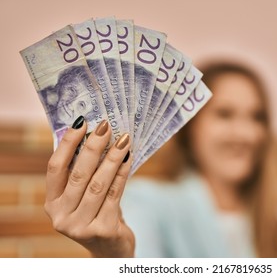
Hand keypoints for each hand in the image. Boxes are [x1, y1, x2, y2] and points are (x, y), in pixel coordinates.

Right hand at [44, 116, 134, 256]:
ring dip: (112, 158)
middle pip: (78, 174)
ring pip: (98, 184)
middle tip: (107, 126)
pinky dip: (123, 173)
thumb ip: (83, 174)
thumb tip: (95, 135)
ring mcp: (81, 226)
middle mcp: (61, 217)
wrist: (110, 250)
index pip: (55, 168)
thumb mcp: (82, 197)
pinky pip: (115, 194)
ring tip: (123, 140)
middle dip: (94, 147)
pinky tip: (129, 158)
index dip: (67, 144)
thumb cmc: (96, 215)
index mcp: (52, 204)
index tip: (82, 122)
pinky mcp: (103, 229)